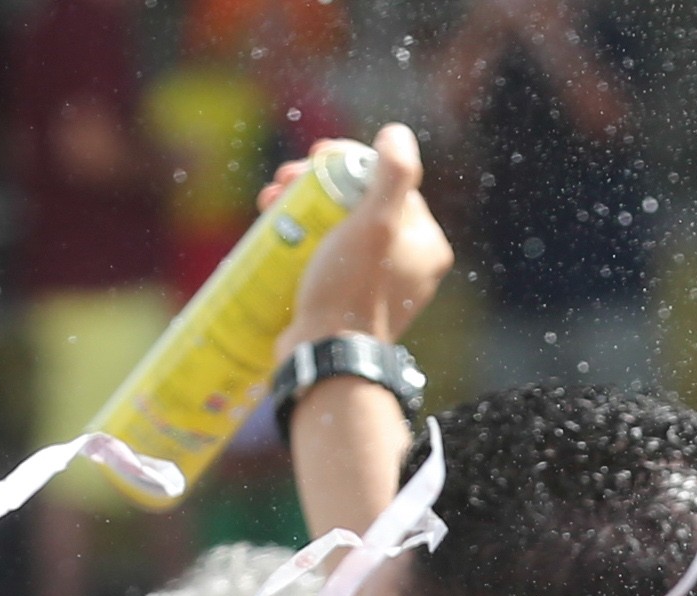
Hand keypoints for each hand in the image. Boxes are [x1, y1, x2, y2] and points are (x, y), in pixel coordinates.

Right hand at [273, 124, 450, 358]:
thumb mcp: (375, 223)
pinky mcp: (348, 305)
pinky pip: (327, 260)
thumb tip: (396, 135)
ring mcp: (378, 288)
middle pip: (360, 205)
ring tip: (269, 203)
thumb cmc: (351, 290)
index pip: (389, 184)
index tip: (315, 158)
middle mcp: (409, 267)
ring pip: (340, 230)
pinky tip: (274, 231)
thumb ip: (394, 174)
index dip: (349, 162)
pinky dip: (302, 241)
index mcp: (426, 245)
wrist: (327, 358)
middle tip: (284, 180)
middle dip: (318, 185)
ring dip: (303, 209)